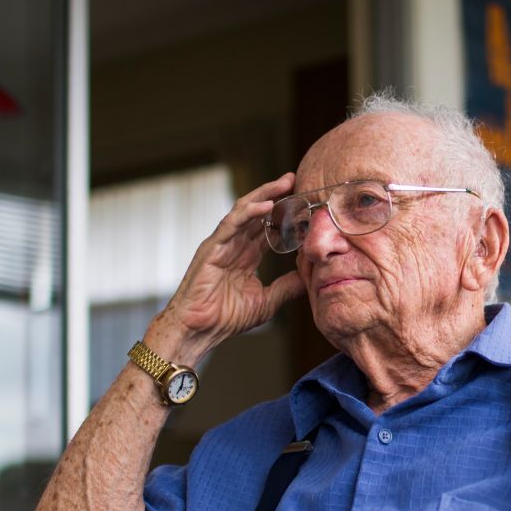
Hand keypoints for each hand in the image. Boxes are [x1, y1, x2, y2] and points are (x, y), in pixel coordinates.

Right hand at [159, 173, 306, 354]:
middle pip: (257, 212)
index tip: (304, 202)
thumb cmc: (227, 317)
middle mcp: (235, 245)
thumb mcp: (268, 301)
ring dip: (265, 195)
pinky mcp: (212, 247)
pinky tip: (267, 205)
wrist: (201, 330)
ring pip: (245, 211)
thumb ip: (287, 287)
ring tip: (284, 183)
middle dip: (276, 194)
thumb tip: (309, 278)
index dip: (284, 214)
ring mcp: (222, 244)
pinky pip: (232, 224)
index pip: (267, 227)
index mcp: (246, 255)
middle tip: (295, 180)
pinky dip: (249, 212)